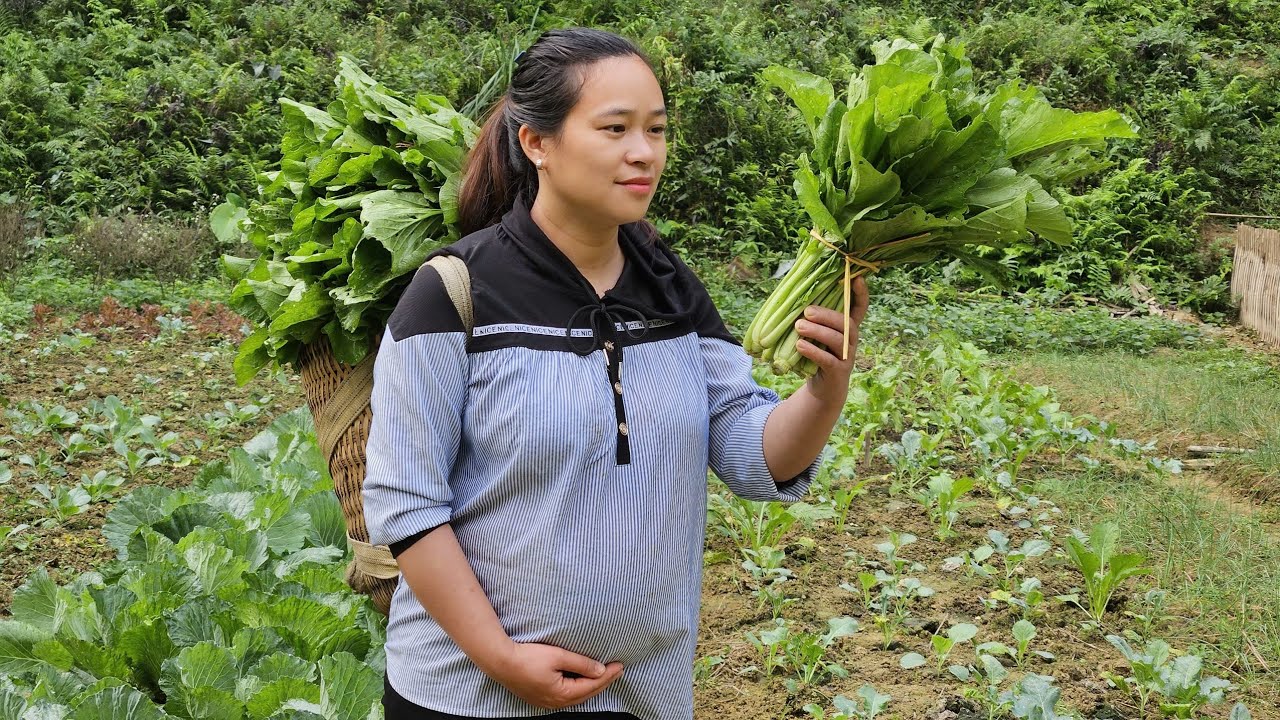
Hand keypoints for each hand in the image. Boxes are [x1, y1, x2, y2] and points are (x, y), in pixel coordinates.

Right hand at [487, 642, 623, 709]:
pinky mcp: (539, 698)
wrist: (500, 661)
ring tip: (604, 677)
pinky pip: (566, 696)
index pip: (592, 685)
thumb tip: (601, 671)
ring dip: (591, 686)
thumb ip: (582, 663)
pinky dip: (578, 689)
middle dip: (603, 682)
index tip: (620, 666)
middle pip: (586, 694)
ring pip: (576, 697)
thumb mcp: (558, 656)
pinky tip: (582, 683)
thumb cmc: (528, 657)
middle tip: (617, 671)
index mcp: (562, 694)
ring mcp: (546, 702)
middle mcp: (555, 702)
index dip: (608, 676)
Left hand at [793, 275, 869, 405]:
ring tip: (798, 327)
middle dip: (827, 315)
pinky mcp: (838, 372)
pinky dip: (813, 351)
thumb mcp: (817, 335)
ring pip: (838, 340)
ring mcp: (847, 357)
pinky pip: (828, 359)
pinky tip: (800, 345)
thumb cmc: (817, 354)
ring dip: (817, 331)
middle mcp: (852, 341)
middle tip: (806, 311)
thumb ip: (812, 319)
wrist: (822, 389)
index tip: (857, 277)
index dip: (861, 293)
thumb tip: (791, 298)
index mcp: (848, 328)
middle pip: (847, 323)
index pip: (860, 308)